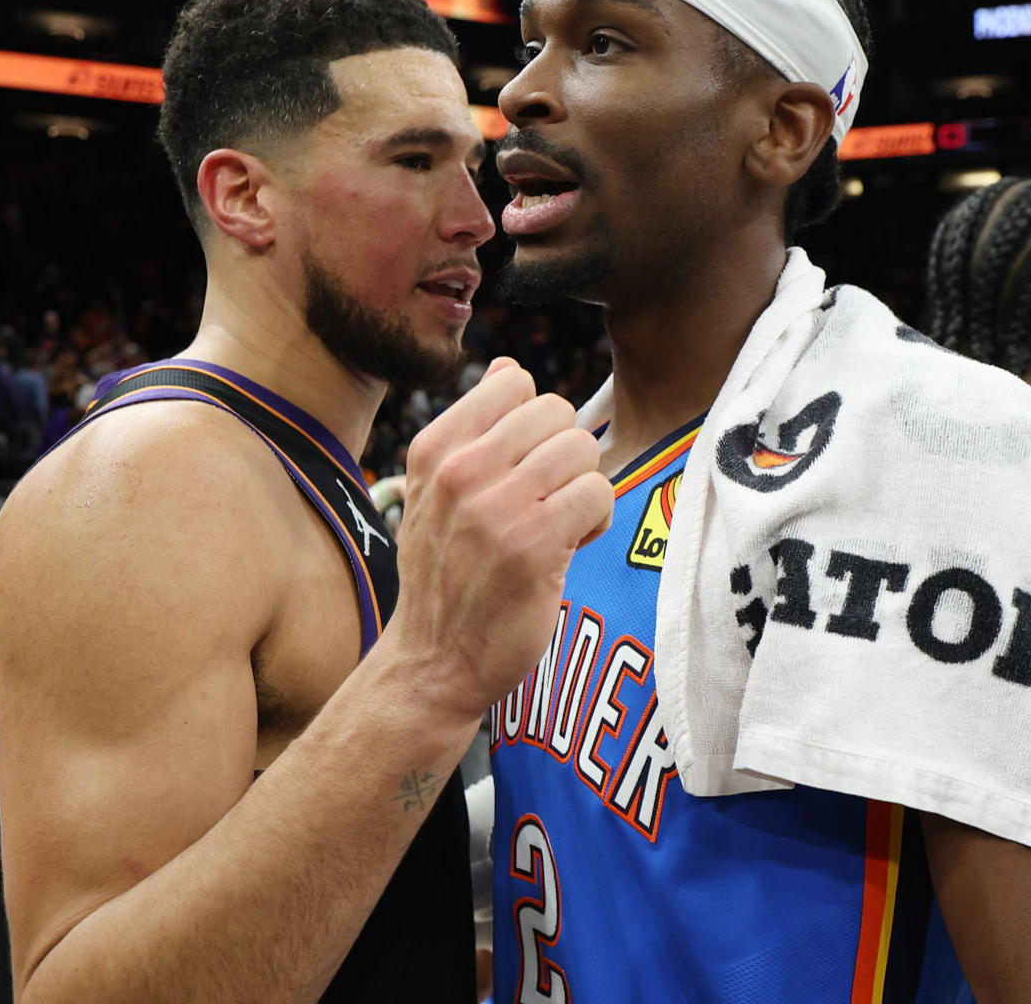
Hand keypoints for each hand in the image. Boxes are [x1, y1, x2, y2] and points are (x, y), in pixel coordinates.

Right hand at [383, 358, 612, 719]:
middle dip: (565, 454)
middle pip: (556, 411)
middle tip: (548, 501)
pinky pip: (597, 494)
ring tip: (560, 525)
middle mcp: (460, 470)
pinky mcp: (533, 544)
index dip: (536, 423)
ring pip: (581, 448)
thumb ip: (471, 430)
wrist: (433, 662)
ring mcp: (495, 506)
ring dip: (584, 488)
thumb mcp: (434, 493)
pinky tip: (571, 547)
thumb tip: (509, 368)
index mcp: (434, 449)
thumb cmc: (445, 576)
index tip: (525, 466)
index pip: (514, 382)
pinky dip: (598, 521)